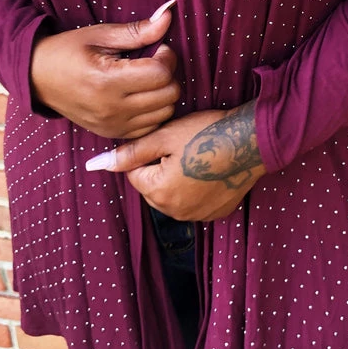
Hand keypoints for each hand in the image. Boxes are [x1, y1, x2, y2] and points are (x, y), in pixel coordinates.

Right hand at [29, 2, 180, 138]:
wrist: (37, 78)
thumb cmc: (67, 51)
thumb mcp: (100, 35)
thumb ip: (137, 31)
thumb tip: (169, 14)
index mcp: (107, 81)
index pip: (161, 73)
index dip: (167, 56)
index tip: (157, 48)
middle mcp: (112, 108)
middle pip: (169, 95)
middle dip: (169, 74)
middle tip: (154, 62)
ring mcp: (113, 125)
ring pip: (165, 113)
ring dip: (164, 93)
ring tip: (148, 79)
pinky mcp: (113, 133)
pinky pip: (151, 127)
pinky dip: (155, 112)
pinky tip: (143, 96)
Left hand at [86, 102, 264, 220]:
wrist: (252, 140)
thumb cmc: (206, 132)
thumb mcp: (164, 136)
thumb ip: (129, 153)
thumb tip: (96, 165)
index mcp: (158, 192)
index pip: (136, 173)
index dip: (150, 153)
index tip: (170, 141)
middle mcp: (175, 211)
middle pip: (153, 188)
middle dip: (161, 169)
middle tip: (185, 148)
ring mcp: (198, 215)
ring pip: (173, 196)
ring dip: (179, 180)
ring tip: (199, 158)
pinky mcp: (217, 213)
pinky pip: (195, 202)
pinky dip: (199, 189)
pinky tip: (212, 171)